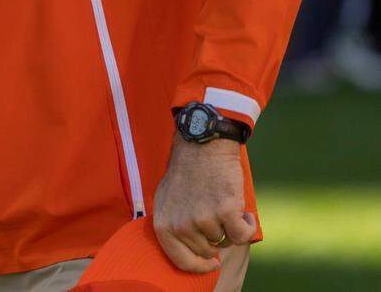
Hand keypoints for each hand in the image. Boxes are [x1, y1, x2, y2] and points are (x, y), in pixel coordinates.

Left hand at [153, 135, 255, 272]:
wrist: (202, 145)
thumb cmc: (186, 172)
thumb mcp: (166, 200)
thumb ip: (173, 225)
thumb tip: (187, 253)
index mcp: (163, 224)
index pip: (180, 261)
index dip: (199, 266)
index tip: (211, 263)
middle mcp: (181, 225)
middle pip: (207, 250)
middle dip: (215, 237)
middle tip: (215, 214)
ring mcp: (203, 219)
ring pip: (225, 241)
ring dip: (231, 227)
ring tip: (225, 205)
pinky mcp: (225, 211)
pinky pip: (243, 235)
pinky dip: (247, 225)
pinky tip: (244, 212)